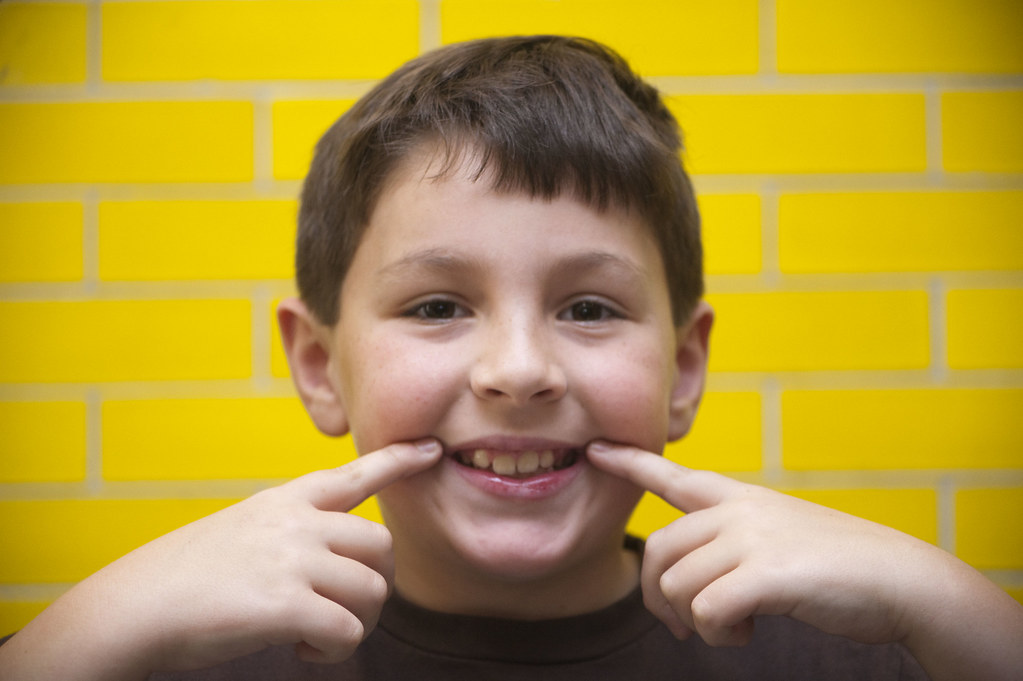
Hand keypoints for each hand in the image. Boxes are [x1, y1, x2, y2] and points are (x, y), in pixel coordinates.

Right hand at [0, 439, 441, 680]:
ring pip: (372, 591)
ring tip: (315, 637)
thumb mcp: (244, 528)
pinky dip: (335, 651)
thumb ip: (292, 530)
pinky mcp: (286, 604)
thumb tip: (337, 556)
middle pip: (381, 545)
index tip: (432, 449)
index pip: (354, 474)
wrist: (136, 605)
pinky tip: (304, 652)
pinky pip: (347, 631)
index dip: (398, 461)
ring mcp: (293, 559)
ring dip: (355, 624)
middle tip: (342, 612)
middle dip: (374, 584)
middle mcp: (297, 522)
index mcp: (286, 501)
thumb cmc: (187, 575)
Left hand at [587, 442, 1022, 680]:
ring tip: (735, 627)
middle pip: (658, 551)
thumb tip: (688, 588)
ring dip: (697, 622)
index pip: (674, 475)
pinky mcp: (765, 572)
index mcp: (740, 497)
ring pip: (677, 586)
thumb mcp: (780, 537)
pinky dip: (719, 635)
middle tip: (687, 626)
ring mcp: (751, 537)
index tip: (594, 450)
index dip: (630, 464)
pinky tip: (748, 632)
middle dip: (660, 598)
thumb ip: (733, 544)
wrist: (901, 580)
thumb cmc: (838, 568)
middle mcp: (738, 509)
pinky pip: (706, 612)